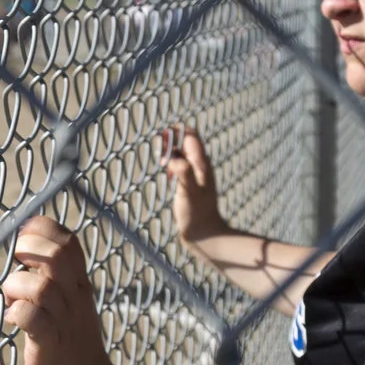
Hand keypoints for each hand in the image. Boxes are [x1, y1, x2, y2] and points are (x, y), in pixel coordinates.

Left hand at [1, 216, 117, 364]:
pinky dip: (19, 313)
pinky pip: (35, 320)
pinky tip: (14, 320)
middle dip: (30, 248)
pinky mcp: (50, 348)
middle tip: (17, 264)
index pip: (68, 241)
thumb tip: (23, 247)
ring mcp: (64, 324)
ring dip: (16, 286)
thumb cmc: (70, 348)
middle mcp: (74, 299)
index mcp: (78, 285)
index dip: (43, 231)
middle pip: (59, 255)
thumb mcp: (69, 305)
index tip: (23, 242)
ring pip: (42, 287)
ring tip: (12, 301)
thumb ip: (52, 278)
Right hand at [161, 126, 225, 245]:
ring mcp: (195, 175)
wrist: (204, 233)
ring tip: (162, 162)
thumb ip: (185, 173)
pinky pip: (180, 166)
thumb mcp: (189, 191)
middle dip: (171, 141)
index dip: (177, 131)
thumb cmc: (197, 213)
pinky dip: (172, 164)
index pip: (191, 136)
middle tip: (160, 150)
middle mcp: (200, 166)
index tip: (163, 136)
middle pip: (185, 142)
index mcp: (201, 163)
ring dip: (170, 153)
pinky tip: (167, 175)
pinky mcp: (190, 184)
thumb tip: (175, 159)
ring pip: (182, 154)